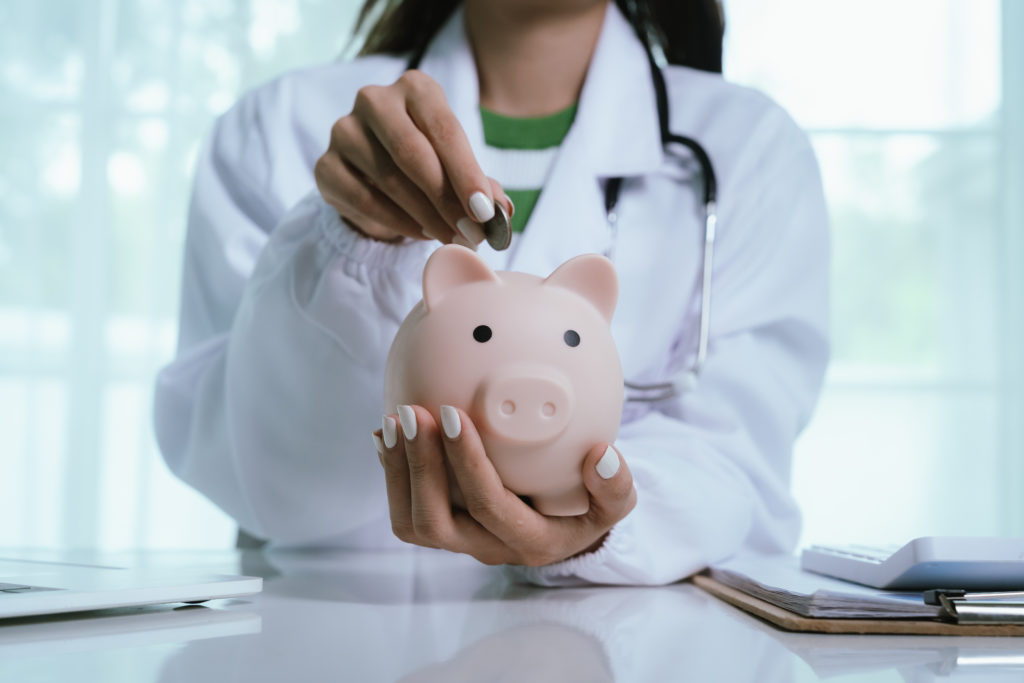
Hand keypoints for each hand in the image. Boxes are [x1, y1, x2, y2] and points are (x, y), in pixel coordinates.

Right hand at [314, 70, 511, 243]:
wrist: (376, 181)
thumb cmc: (428, 167)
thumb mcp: (459, 171)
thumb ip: (482, 187)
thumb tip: (503, 211)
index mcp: (416, 88)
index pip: (444, 129)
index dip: (466, 173)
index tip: (486, 212)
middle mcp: (375, 100)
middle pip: (412, 152)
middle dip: (446, 199)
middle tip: (471, 234)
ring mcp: (344, 131)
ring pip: (389, 178)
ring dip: (426, 216)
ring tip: (452, 238)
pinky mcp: (326, 166)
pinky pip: (364, 199)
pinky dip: (398, 223)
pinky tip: (422, 234)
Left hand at [374, 404, 636, 566]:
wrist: (565, 524)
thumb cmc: (590, 505)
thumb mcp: (615, 502)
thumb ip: (616, 485)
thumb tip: (601, 455)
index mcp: (531, 542)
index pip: (489, 506)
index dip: (467, 462)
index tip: (453, 413)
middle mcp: (488, 548)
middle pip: (437, 522)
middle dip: (420, 466)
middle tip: (413, 413)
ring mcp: (461, 540)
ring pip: (412, 523)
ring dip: (398, 471)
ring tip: (394, 420)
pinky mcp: (442, 526)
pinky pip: (404, 509)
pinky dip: (391, 471)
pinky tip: (385, 432)